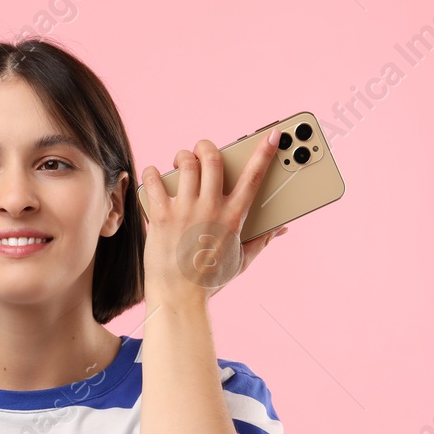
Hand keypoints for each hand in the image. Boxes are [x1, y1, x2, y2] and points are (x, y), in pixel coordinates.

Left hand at [138, 130, 290, 304]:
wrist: (179, 298)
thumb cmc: (209, 281)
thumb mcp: (241, 260)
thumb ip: (262, 240)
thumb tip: (281, 229)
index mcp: (234, 216)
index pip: (254, 176)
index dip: (265, 152)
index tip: (273, 135)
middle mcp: (211, 208)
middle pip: (213, 158)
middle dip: (207, 146)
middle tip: (202, 150)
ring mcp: (185, 210)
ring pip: (186, 163)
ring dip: (183, 155)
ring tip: (180, 161)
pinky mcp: (161, 215)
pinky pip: (154, 180)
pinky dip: (152, 173)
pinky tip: (154, 176)